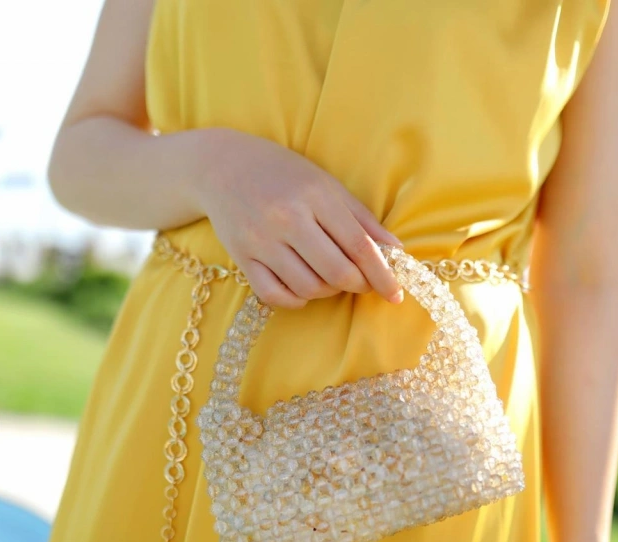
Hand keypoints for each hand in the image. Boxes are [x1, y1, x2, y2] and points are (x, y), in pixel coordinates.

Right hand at [191, 129, 402, 308]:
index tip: (394, 294)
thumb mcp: (326, 185)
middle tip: (361, 282)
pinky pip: (274, 295)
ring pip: (307, 288)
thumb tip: (395, 249)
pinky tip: (302, 288)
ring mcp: (261, 240)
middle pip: (336, 272)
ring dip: (327, 291)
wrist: (221, 165)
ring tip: (329, 277)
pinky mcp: (240, 256)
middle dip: (357, 285)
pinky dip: (295, 299)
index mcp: (315, 197)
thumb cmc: (283, 173)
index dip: (381, 275)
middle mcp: (286, 219)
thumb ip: (361, 218)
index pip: (358, 246)